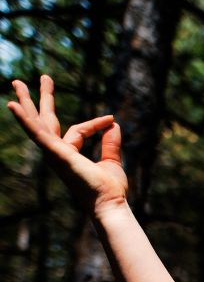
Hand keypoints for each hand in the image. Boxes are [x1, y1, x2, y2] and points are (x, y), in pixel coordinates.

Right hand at [7, 75, 125, 215]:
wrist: (108, 203)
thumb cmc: (109, 189)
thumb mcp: (111, 161)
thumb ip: (110, 142)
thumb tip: (113, 123)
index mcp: (69, 154)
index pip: (79, 129)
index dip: (97, 123)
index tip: (111, 119)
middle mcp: (57, 152)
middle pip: (46, 120)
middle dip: (43, 99)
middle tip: (42, 78)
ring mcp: (53, 152)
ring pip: (37, 122)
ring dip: (27, 102)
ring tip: (18, 83)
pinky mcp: (54, 153)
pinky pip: (37, 133)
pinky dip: (25, 119)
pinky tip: (13, 105)